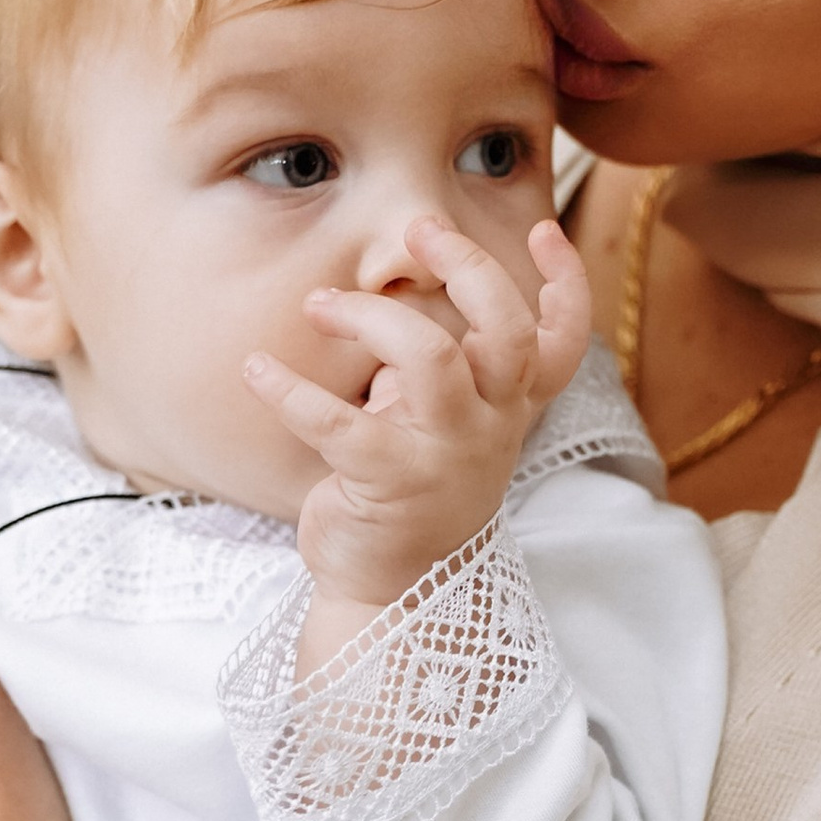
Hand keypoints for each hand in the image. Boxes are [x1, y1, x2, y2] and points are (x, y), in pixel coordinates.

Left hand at [246, 216, 590, 664]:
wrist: (394, 591)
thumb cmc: (414, 492)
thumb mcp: (446, 425)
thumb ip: (443, 368)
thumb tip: (400, 300)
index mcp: (510, 408)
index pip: (562, 339)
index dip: (564, 280)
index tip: (542, 229)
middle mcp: (491, 425)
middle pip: (506, 329)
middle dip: (466, 266)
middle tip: (418, 232)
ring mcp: (446, 454)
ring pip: (431, 356)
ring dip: (369, 316)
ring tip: (320, 305)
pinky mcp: (389, 482)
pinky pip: (336, 423)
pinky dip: (289, 390)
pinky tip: (256, 370)